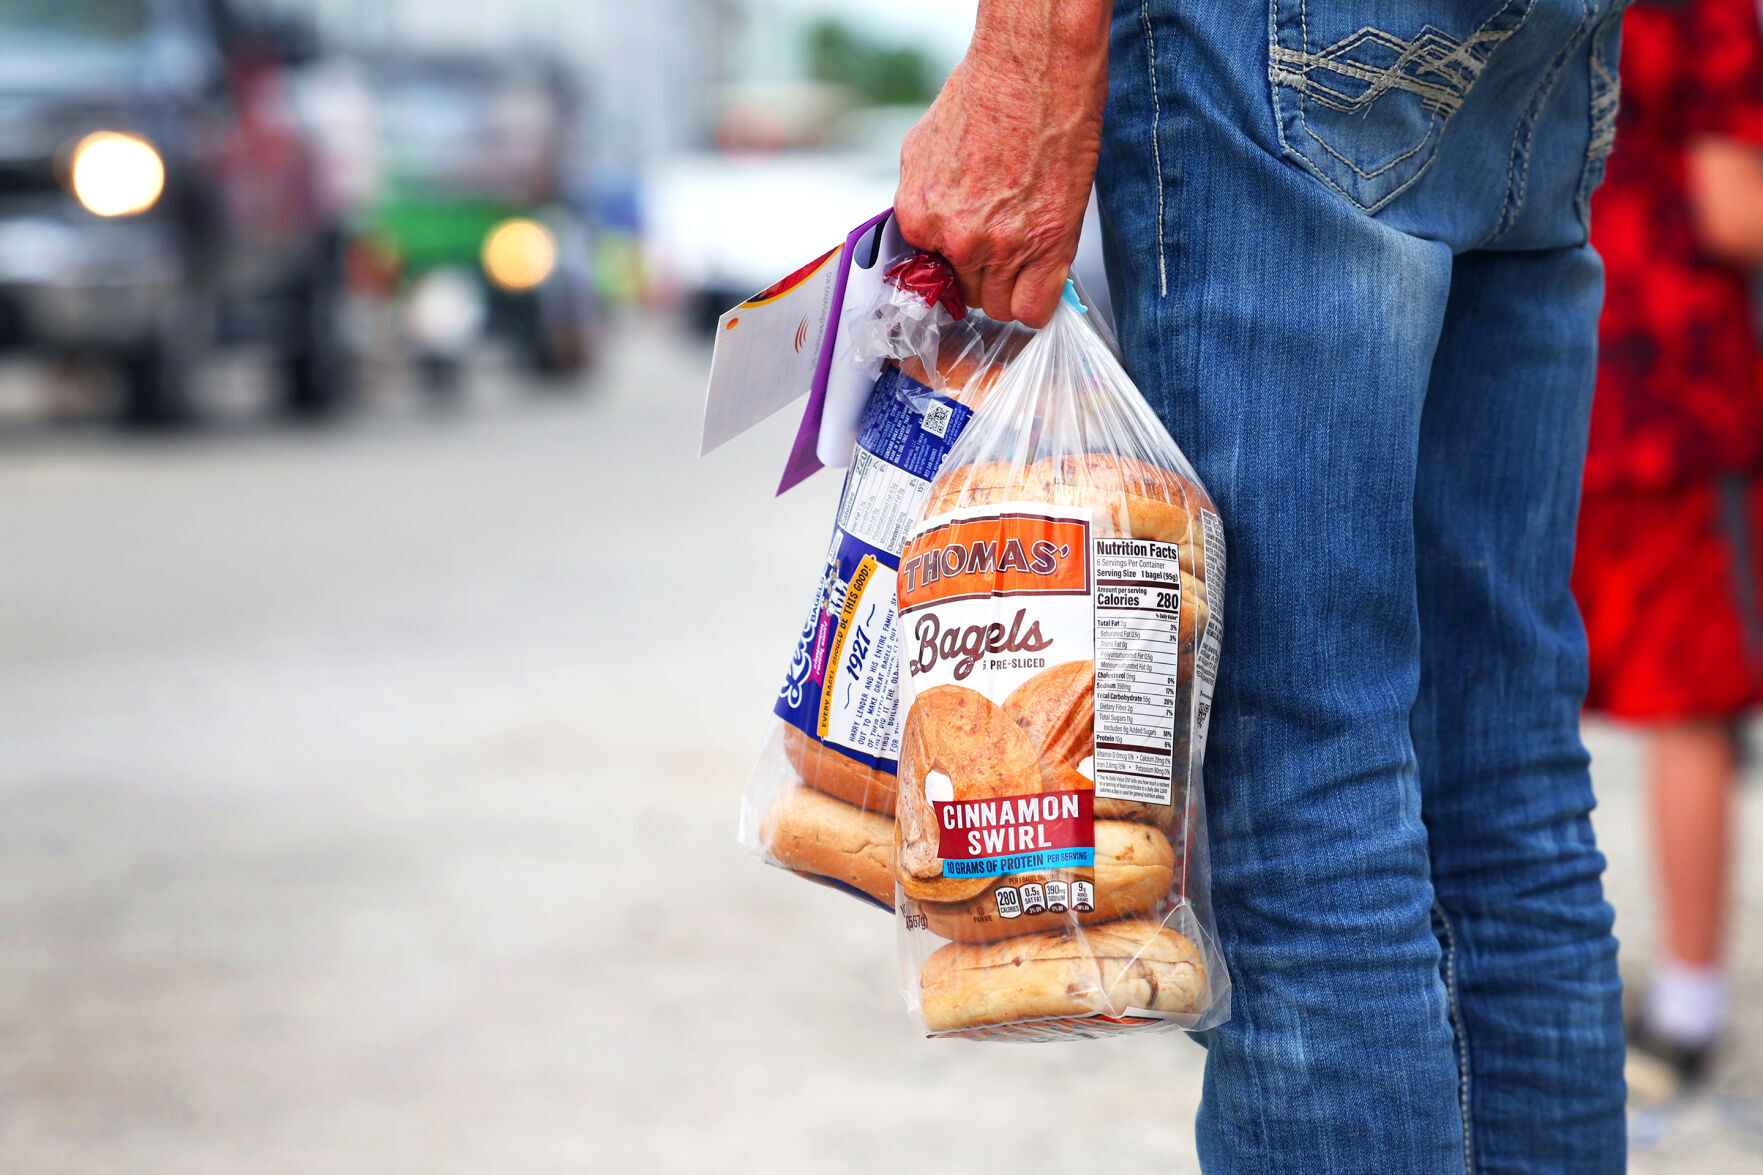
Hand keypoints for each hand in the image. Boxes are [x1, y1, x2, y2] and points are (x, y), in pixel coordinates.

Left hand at [894, 1, 1110, 327]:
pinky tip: (1042, 277)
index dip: (954, 261)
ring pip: (999, 307)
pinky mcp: (1047, 247)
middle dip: (982, 275)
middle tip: (1002, 242)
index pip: (931, 274)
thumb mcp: (922, 147)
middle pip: (966, 294)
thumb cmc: (986, 95)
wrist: (1032, 71)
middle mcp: (954, 238)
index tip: (972, 247)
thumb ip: (919, 197)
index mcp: (918, 216)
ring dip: (1011, 288)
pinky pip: (1034, 310)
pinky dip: (1038, 303)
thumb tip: (924, 226)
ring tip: (1024, 252)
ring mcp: (1001, 247)